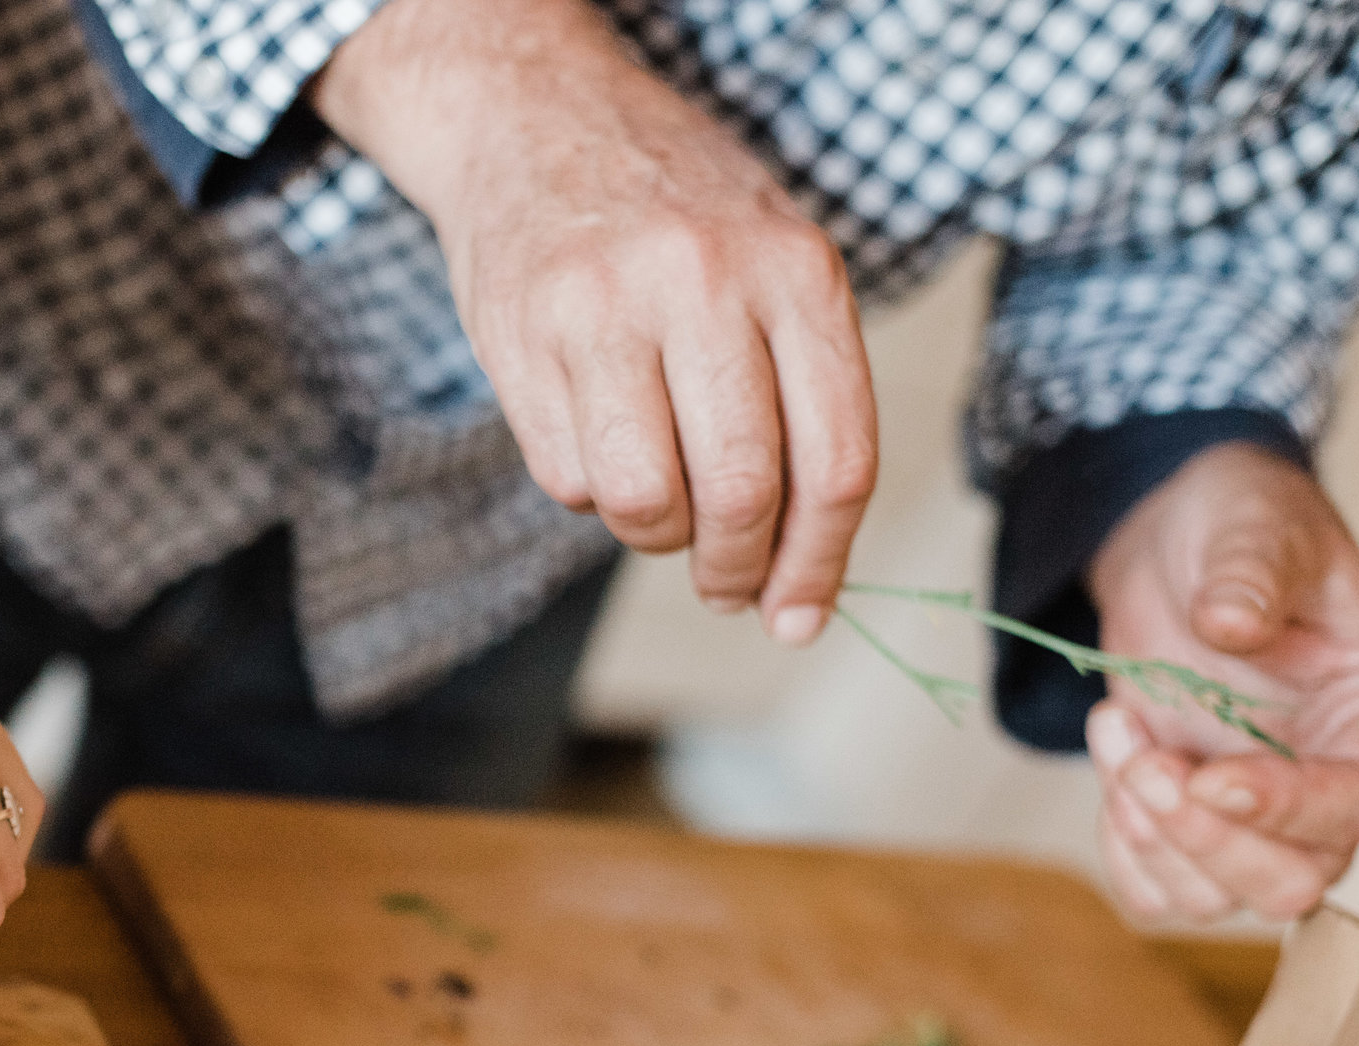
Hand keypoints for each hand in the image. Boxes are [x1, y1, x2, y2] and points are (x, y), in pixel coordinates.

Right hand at [314, 0, 876, 643]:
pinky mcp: (523, 337)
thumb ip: (800, 395)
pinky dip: (586, 488)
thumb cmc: (670, 212)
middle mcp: (705, 281)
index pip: (836, 460)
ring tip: (656, 505)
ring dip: (654, 536)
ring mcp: (606, 308)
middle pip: (742, 493)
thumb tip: (799, 573)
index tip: (798, 617)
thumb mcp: (769, 263)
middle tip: (724, 583)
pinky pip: (565, 478)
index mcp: (797, 270)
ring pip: (643, 502)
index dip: (820, 565)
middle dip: (735, 568)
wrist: (532, 115)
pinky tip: (593, 432)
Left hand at [1085, 443, 1358, 923]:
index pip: (1357, 801)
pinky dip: (1122, 852)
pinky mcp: (1190, 822)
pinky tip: (1112, 762)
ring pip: (1218, 897)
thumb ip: (1253, 572)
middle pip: (1292, 881)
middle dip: (1204, 836)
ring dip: (1149, 835)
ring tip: (1116, 725)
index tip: (1209, 777)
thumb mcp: (1256, 525)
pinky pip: (1158, 892)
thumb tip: (1230, 624)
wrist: (1177, 549)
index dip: (1287, 807)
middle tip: (1143, 760)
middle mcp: (1330, 784)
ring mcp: (1258, 813)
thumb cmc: (1242, 530)